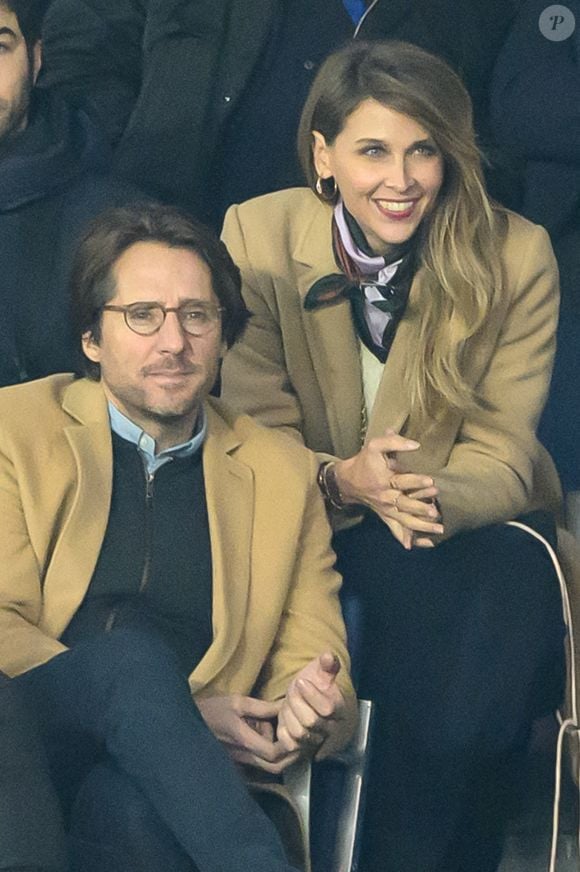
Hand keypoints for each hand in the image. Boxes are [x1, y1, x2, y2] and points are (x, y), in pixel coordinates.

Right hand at [196, 694, 298, 773]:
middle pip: (275, 768)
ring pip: (268, 768)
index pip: (273, 753)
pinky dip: (271, 757)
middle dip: (290, 756)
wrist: (188, 725)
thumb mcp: (238, 702)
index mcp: (243, 740)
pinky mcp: (239, 763)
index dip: (288, 746)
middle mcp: (244, 756)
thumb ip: (262, 707)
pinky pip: (260, 766)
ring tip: (284, 735)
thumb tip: (285, 706)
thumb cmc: (213, 710)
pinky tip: (272, 741)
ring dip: (280, 755)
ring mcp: (241, 762)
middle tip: (299, 739)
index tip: (295, 731)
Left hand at [277, 653, 351, 759]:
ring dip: (288, 715)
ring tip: (289, 705)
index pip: (327, 709)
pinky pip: (289, 745)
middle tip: (292, 692)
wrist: (311, 704)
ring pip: (298, 733)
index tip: (300, 681)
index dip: (311, 695)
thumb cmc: (316, 686)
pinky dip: (283, 731)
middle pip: (310, 721)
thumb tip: (328, 656)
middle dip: (296, 703)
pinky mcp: (303, 750)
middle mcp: (331, 728)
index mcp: (339, 708)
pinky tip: (287, 720)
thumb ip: (327, 665)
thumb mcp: (322, 672)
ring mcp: (317, 740)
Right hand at [334, 428, 443, 548]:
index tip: (431, 481)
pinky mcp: (385, 515)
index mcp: (383, 480)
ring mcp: (385, 509)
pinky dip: (403, 537)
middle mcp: (385, 497)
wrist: (348, 481)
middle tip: (435, 511)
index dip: (416, 481)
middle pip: (404, 504)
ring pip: (404, 520)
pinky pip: (395, 528)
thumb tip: (415, 444)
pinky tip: (412, 546)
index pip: (401, 481)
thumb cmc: (364, 462)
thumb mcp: (374, 445)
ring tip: (438, 528)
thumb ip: (394, 441)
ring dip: (420, 525)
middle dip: (420, 507)